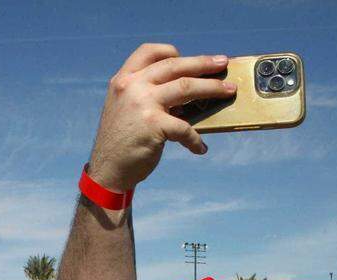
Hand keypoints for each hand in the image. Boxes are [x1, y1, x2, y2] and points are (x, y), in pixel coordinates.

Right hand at [86, 44, 235, 192]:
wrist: (108, 170)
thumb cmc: (120, 141)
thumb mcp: (124, 107)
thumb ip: (144, 93)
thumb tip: (183, 91)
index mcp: (123, 79)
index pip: (149, 51)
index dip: (172, 51)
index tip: (189, 58)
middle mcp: (132, 86)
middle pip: (175, 65)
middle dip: (203, 63)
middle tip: (223, 63)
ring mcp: (143, 104)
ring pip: (186, 87)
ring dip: (212, 88)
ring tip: (228, 91)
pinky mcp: (153, 125)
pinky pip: (185, 128)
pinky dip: (195, 139)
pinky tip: (200, 148)